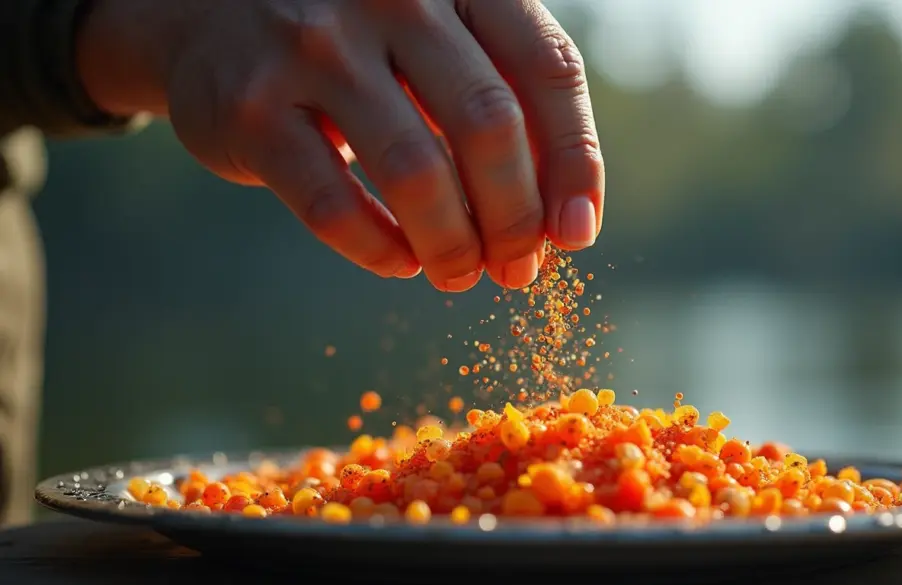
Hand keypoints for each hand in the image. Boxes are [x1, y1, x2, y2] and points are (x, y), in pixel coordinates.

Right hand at [76, 0, 603, 291]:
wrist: (212, 12)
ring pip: (415, 172)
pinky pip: (333, 204)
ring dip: (451, 244)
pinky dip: (378, 249)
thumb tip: (564, 223)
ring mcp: (315, 45)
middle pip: (490, 126)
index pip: (549, 70)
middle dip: (515, 218)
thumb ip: (502, 105)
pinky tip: (397, 262)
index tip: (576, 234)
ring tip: (459, 273)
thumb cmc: (359, 42)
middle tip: (516, 268)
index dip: (575, 164)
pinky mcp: (250, 106)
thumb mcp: (438, 42)